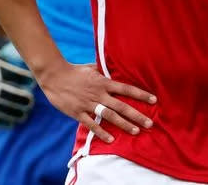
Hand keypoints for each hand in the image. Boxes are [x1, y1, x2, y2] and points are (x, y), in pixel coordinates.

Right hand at [38, 62, 155, 143]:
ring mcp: (89, 104)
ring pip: (110, 116)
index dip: (140, 94)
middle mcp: (99, 94)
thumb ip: (104, 71)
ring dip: (124, 124)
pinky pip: (92, 124)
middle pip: (121, 106)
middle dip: (137, 115)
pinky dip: (101, 132)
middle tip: (150, 123)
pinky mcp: (78, 112)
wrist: (54, 76)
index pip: (126, 88)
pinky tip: (111, 139)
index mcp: (104, 82)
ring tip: (136, 131)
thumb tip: (114, 67)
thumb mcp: (91, 68)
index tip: (154, 100)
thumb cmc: (74, 70)